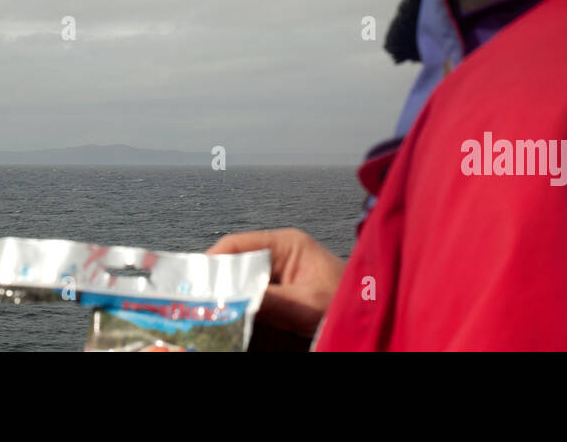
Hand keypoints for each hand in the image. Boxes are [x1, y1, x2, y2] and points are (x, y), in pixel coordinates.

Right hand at [207, 228, 344, 339]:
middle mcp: (278, 256)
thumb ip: (271, 300)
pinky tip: (228, 321)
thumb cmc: (349, 301)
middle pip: (235, 265)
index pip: (238, 244)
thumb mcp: (308, 302)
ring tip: (206, 313)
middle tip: (195, 303)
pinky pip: (251, 301)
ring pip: (240, 285)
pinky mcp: (279, 297)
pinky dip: (239, 312)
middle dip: (217, 284)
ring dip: (227, 299)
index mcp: (286, 243)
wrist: (373, 319)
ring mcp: (278, 277)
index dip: (213, 261)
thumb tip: (234, 301)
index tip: (194, 282)